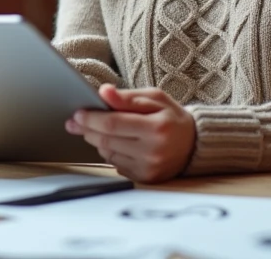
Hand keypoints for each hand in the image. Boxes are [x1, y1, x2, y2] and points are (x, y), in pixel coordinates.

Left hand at [65, 84, 195, 183]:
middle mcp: (152, 152)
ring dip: (98, 141)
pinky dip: (110, 153)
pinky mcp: (146, 178)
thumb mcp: (154, 98)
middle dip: (87, 129)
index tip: (77, 113)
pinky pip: (116, 165)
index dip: (91, 119)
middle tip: (76, 121)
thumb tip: (103, 92)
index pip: (113, 124)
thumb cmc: (171, 117)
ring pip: (108, 154)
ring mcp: (149, 168)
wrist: (194, 144)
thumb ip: (127, 97)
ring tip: (99, 129)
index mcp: (156, 128)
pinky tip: (115, 143)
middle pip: (107, 141)